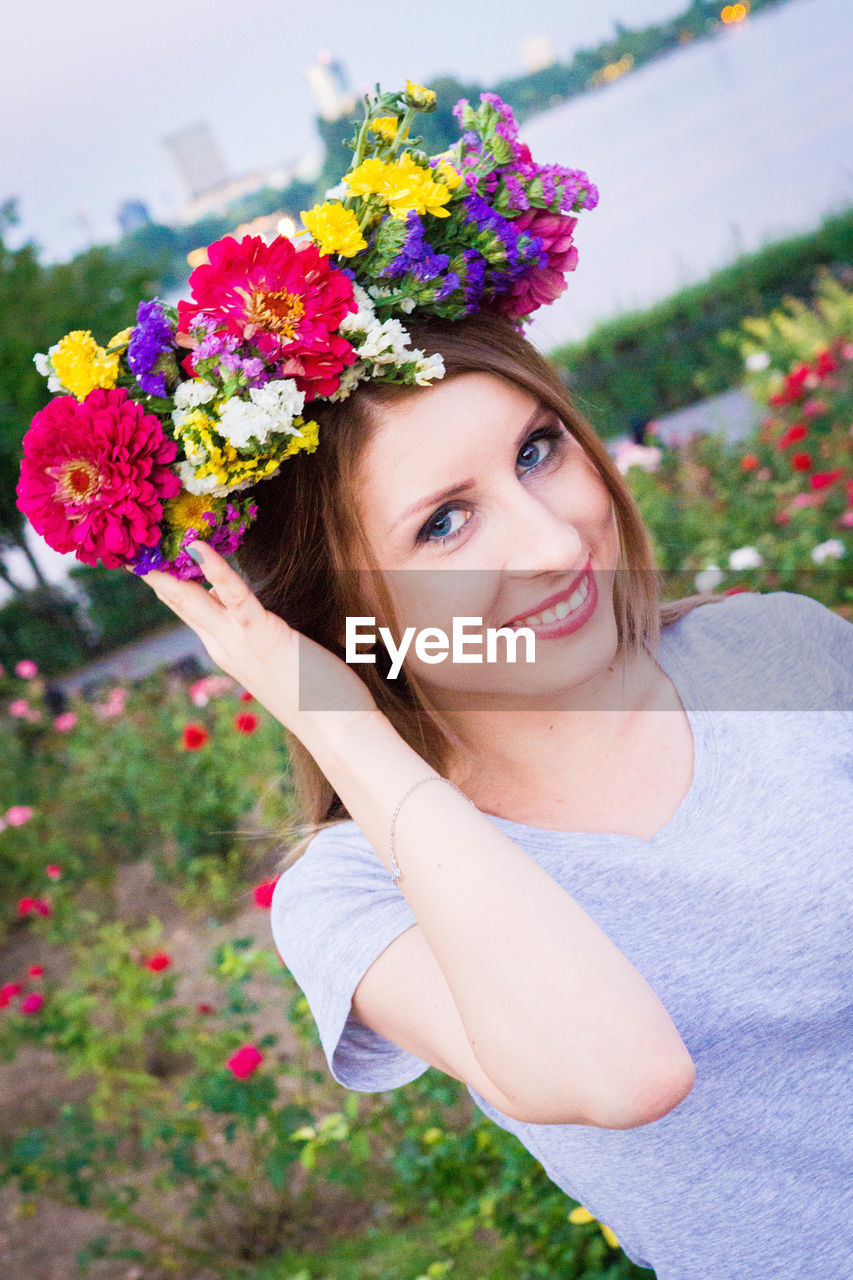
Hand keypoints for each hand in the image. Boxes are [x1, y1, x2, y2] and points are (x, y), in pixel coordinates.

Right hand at [132, 544, 378, 742]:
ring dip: (165, 569)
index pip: (187, 607)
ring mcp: (238, 643)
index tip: (146, 553)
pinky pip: (234, 597)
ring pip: (191, 599)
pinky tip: (198, 547)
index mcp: (226, 649)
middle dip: (151, 570)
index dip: (166, 579)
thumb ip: (252, 631)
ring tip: (144, 539)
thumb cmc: (318, 693)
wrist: (337, 729)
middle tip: (123, 542)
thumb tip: (230, 600)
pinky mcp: (262, 635)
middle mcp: (223, 646)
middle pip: (178, 601)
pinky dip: (215, 570)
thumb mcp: (276, 657)